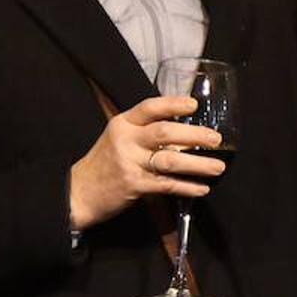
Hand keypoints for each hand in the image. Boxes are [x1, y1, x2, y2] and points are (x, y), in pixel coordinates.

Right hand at [68, 95, 225, 229]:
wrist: (78, 192)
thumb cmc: (106, 162)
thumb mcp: (119, 138)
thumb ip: (146, 131)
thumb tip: (186, 128)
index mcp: (123, 123)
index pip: (150, 107)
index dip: (173, 104)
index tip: (194, 105)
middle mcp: (126, 140)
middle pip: (165, 133)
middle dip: (195, 135)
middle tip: (216, 139)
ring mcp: (129, 163)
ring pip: (170, 161)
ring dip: (198, 165)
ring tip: (218, 167)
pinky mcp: (133, 186)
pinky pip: (166, 185)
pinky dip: (187, 187)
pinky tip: (201, 188)